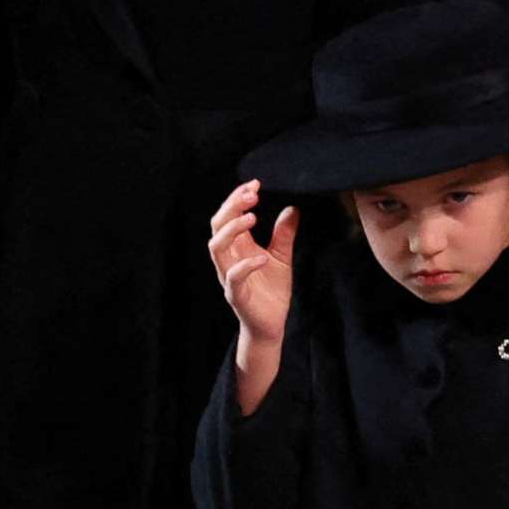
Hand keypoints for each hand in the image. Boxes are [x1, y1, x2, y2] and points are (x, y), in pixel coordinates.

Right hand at [209, 180, 297, 345]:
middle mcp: (229, 259)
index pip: (228, 215)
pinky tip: (262, 256)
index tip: (255, 183)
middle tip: (252, 195)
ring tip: (252, 217)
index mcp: (237, 247)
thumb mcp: (282, 257)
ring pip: (217, 248)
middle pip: (217, 226)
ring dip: (232, 230)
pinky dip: (246, 265)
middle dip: (232, 207)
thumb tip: (292, 208)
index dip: (237, 198)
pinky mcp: (236, 295)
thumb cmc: (271, 291)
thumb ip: (284, 234)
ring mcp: (229, 276)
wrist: (271, 325)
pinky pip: (234, 278)